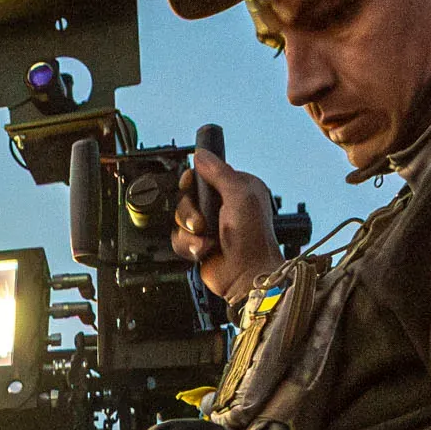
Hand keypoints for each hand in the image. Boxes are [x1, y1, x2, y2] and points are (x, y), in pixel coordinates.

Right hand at [171, 149, 280, 306]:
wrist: (246, 275)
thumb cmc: (252, 238)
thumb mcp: (240, 195)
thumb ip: (219, 172)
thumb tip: (201, 154)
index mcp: (236, 187)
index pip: (203, 174)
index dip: (192, 181)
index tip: (190, 187)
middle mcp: (222, 204)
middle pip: (185, 197)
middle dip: (189, 212)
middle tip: (203, 223)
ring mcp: (210, 225)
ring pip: (179, 220)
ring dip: (189, 232)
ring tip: (206, 240)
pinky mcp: (199, 243)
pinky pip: (178, 239)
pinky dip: (188, 246)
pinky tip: (204, 250)